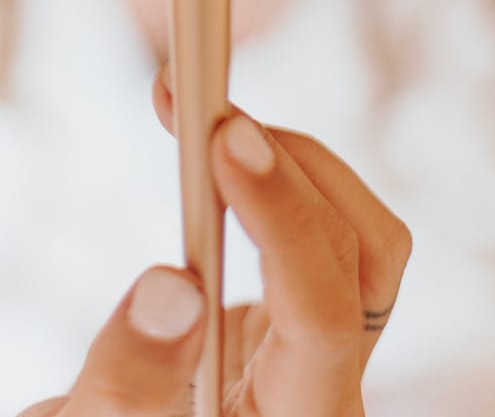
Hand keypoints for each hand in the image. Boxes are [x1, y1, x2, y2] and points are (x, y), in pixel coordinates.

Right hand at [17, 72, 410, 416]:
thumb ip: (129, 380)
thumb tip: (171, 285)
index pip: (326, 316)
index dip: (283, 220)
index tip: (224, 140)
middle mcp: (330, 383)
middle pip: (364, 256)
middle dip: (287, 168)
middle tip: (204, 110)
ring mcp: (322, 346)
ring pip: (360, 232)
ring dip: (291, 160)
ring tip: (207, 119)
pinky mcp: (297, 311)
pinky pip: (321, 227)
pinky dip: (276, 171)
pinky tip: (216, 149)